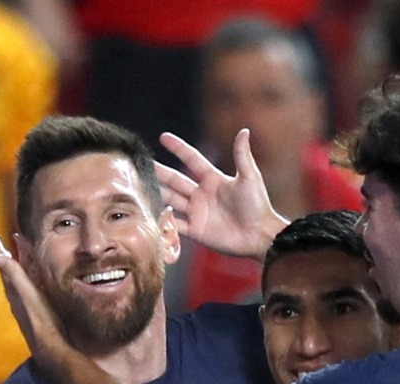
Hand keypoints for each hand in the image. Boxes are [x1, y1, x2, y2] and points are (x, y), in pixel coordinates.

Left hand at [0, 234, 69, 369]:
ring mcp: (30, 306)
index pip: (5, 266)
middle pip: (12, 273)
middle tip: (6, 243)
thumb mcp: (27, 295)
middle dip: (10, 257)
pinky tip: (38, 285)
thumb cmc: (41, 321)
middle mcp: (19, 298)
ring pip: (23, 283)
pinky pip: (34, 291)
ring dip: (22, 269)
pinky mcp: (40, 313)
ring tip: (21, 259)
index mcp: (15, 291)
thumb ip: (14, 276)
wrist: (52, 350)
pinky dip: (33, 282)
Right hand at [156, 130, 287, 259]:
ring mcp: (197, 212)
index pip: (192, 159)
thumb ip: (242, 155)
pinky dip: (164, 219)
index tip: (163, 137)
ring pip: (171, 199)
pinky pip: (176, 224)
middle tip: (143, 163)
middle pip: (176, 179)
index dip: (178, 148)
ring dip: (158, 193)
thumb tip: (244, 130)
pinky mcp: (196, 230)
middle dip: (160, 172)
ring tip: (140, 186)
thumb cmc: (257, 206)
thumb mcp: (249, 178)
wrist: (259, 236)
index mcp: (213, 179)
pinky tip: (150, 213)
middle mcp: (202, 194)